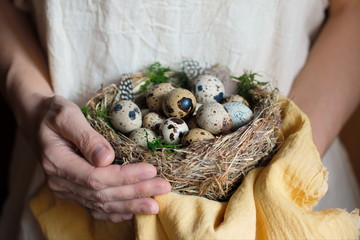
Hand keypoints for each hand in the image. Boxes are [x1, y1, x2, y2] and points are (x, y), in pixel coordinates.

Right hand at [32, 95, 170, 221]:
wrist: (37, 121)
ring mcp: (66, 189)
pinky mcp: (72, 191)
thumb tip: (107, 158)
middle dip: (135, 192)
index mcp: (57, 162)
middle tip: (163, 187)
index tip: (151, 170)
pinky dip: (114, 212)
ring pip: (100, 204)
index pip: (96, 177)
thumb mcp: (66, 115)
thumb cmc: (53, 113)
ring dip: (130, 205)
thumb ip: (85, 135)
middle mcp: (60, 181)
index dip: (125, 177)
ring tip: (155, 205)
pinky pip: (94, 207)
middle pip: (102, 193)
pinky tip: (131, 212)